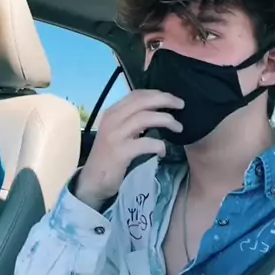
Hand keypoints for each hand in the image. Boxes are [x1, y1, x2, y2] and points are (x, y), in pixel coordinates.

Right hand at [75, 89, 183, 208]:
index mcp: (112, 112)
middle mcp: (112, 119)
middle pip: (143, 101)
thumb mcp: (117, 132)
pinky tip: (163, 151)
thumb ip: (132, 120)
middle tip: (181, 105)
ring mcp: (115, 135)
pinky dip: (159, 145)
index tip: (172, 99)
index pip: (136, 95)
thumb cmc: (109, 156)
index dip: (157, 94)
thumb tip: (156, 111)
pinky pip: (146, 143)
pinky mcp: (120, 152)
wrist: (93, 180)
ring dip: (166, 120)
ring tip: (179, 128)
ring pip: (145, 118)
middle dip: (165, 100)